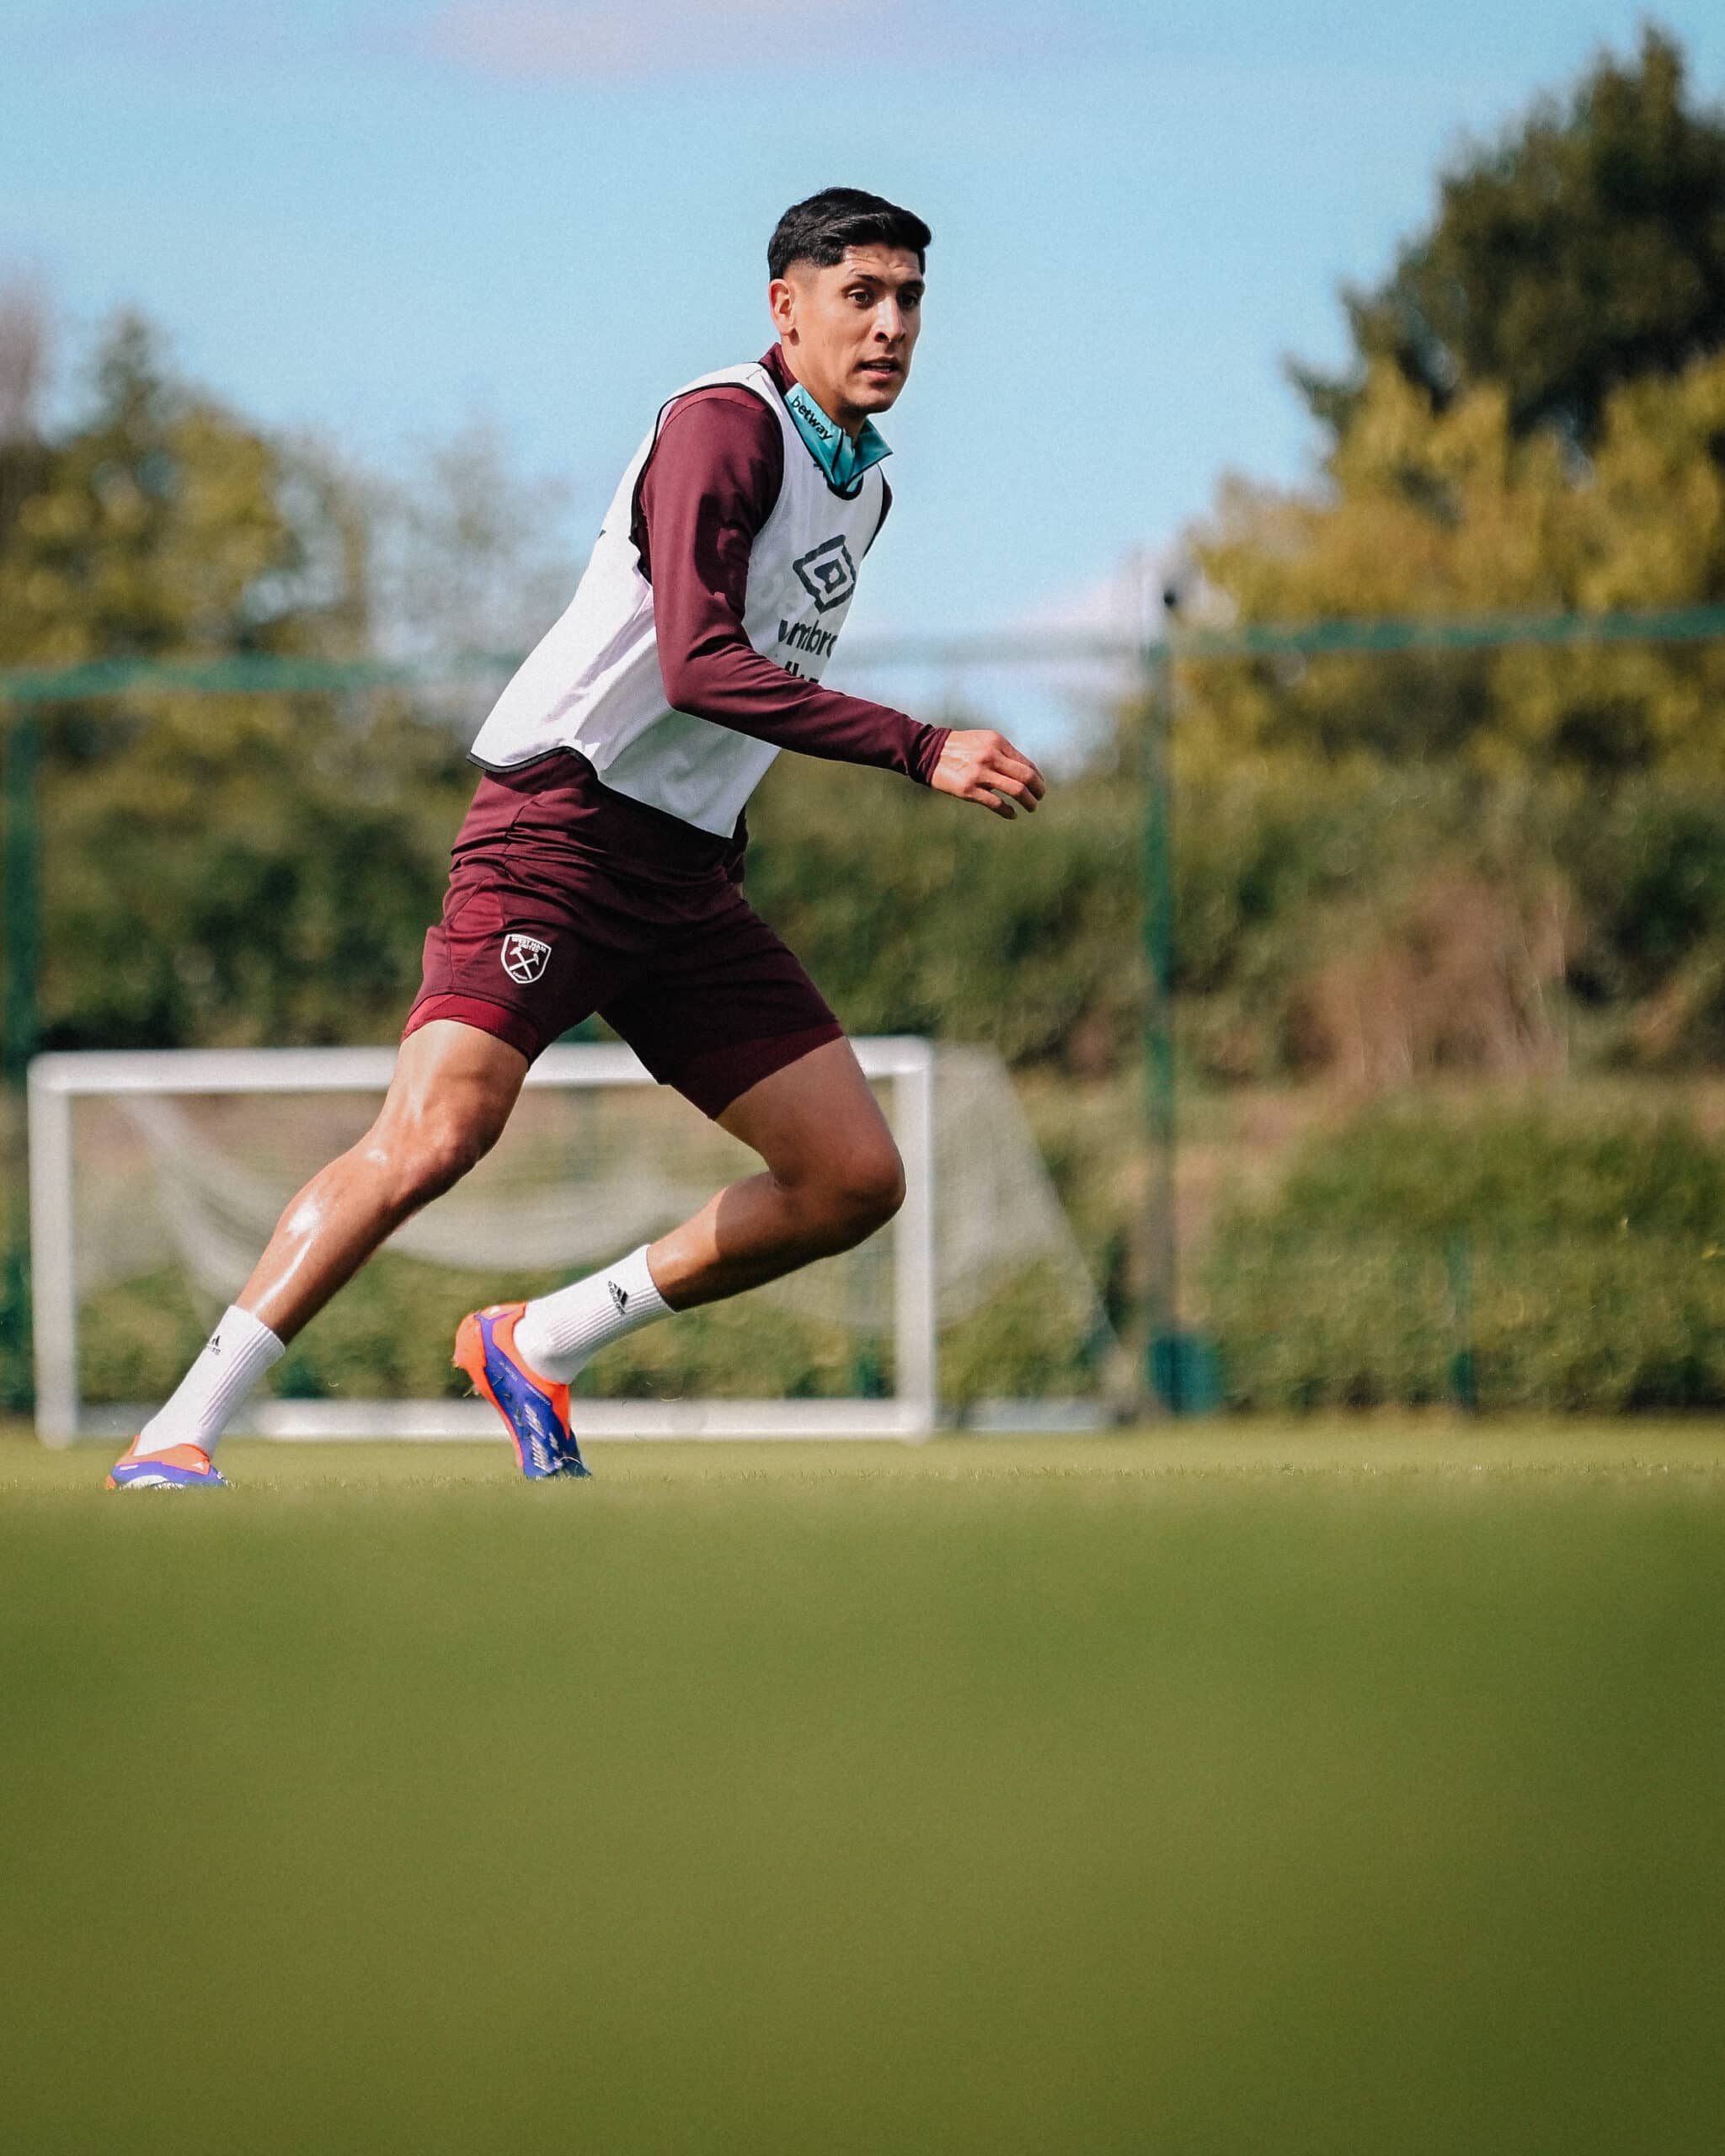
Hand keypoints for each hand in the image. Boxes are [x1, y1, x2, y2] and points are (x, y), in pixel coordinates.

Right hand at [928, 729, 1046, 819]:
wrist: (929, 752)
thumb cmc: (960, 748)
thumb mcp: (984, 742)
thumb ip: (1004, 754)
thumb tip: (1026, 773)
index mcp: (997, 743)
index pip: (1026, 764)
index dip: (1037, 778)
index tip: (1039, 786)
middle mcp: (991, 756)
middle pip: (1026, 777)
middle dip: (1038, 790)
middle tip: (1039, 798)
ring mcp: (980, 774)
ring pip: (1016, 790)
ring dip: (1028, 802)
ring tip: (1031, 808)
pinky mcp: (969, 790)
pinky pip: (996, 803)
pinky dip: (1008, 811)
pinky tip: (1012, 814)